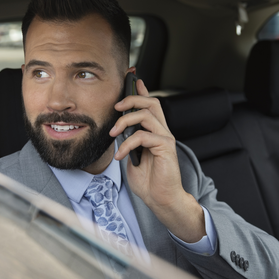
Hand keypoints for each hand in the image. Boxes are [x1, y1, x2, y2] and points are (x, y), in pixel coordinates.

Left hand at [110, 78, 205, 241]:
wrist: (161, 200)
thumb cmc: (148, 182)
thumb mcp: (132, 157)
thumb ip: (128, 142)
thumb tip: (118, 130)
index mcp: (155, 132)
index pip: (150, 104)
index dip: (141, 89)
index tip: (132, 78)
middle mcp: (163, 131)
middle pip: (151, 102)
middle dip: (132, 98)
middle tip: (116, 107)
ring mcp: (165, 138)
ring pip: (146, 115)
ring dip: (125, 121)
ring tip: (113, 134)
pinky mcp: (165, 147)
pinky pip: (143, 136)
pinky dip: (127, 144)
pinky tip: (120, 155)